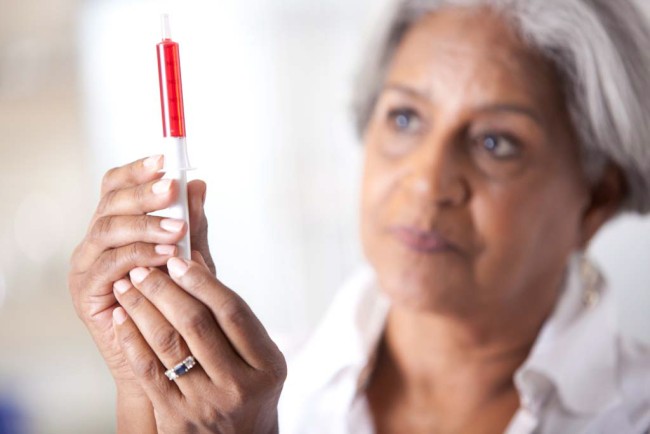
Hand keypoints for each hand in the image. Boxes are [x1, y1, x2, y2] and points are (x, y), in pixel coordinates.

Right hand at [68, 156, 213, 388]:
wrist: (163, 352)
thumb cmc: (176, 302)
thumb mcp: (190, 257)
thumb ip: (192, 223)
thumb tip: (198, 185)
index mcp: (118, 226)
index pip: (116, 187)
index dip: (136, 171)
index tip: (164, 161)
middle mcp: (97, 241)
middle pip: (110, 203)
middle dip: (143, 193)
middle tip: (172, 189)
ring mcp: (87, 265)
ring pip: (107, 230)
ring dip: (145, 225)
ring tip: (178, 230)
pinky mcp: (86, 291)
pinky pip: (109, 265)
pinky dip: (138, 256)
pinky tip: (164, 256)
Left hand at [111, 253, 286, 432]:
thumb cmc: (248, 392)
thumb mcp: (258, 357)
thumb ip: (233, 317)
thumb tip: (195, 262)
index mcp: (266, 365)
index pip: (233, 312)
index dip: (203, 282)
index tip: (179, 260)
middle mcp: (239, 385)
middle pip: (197, 324)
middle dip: (165, 290)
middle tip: (144, 268)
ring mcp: (207, 404)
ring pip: (168, 344)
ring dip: (142, 309)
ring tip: (127, 286)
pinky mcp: (176, 418)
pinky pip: (149, 371)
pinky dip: (132, 339)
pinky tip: (123, 319)